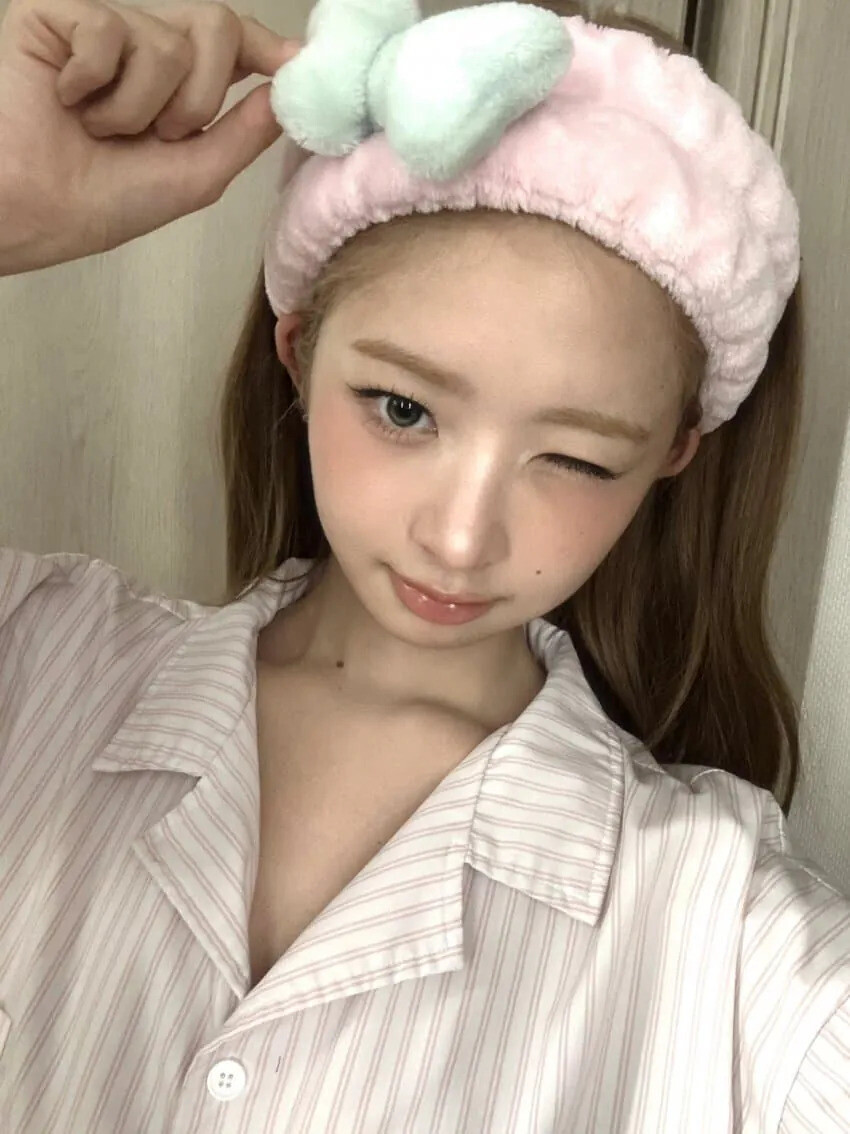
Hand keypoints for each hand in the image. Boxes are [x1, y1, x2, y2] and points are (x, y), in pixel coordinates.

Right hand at [0, 0, 300, 273]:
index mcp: (179, 84)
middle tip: (160, 135)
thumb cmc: (103, 201)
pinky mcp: (57, 13)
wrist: (34, 210)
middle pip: (215, 26)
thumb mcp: (196, 174)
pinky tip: (66, 100)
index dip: (266, 47)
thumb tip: (289, 91)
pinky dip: (94, 82)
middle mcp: (145, 47)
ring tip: (99, 129)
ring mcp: (103, 26)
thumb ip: (246, 132)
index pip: (232, 43)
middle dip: (200, 96)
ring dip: (139, 107)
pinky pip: (108, 30)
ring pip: (166, 41)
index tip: (294, 66)